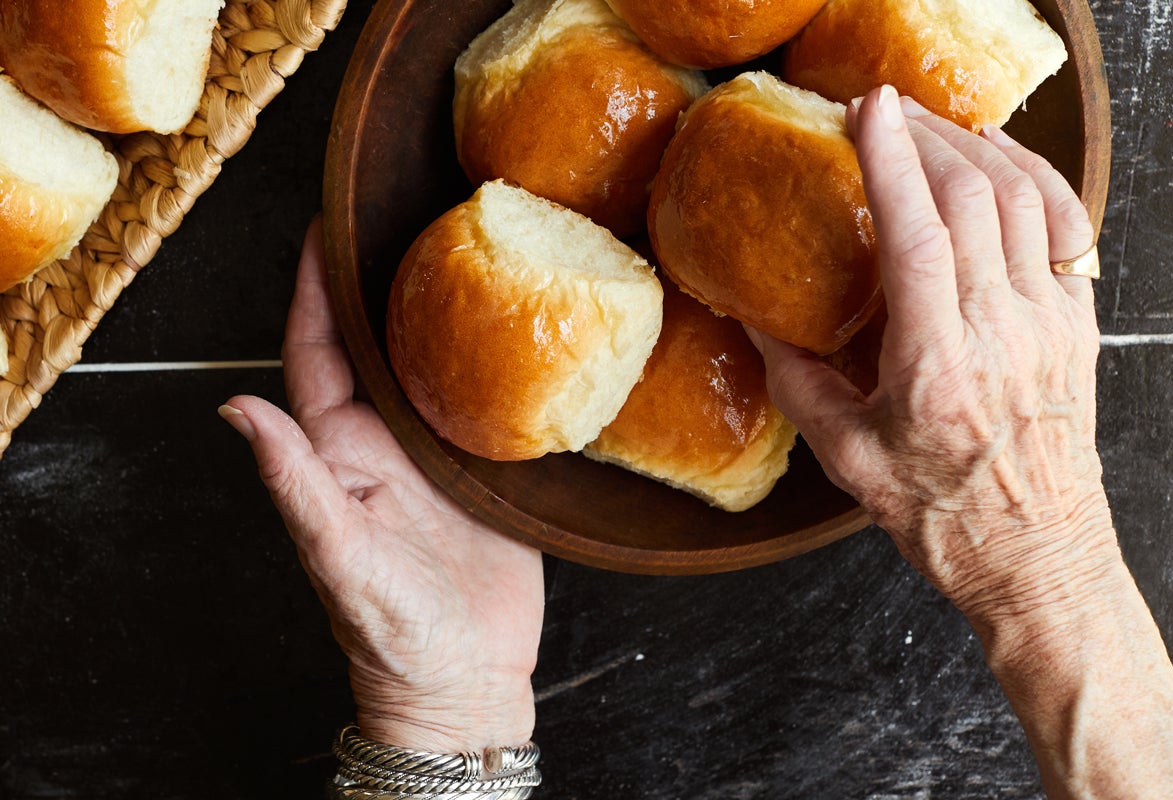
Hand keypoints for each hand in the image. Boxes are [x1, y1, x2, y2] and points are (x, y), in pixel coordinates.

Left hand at [219, 219, 543, 752]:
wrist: (467, 682)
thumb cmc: (394, 636)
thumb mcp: (339, 557)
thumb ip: (293, 484)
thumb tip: (234, 409)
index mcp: (341, 455)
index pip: (319, 356)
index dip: (315, 292)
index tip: (323, 231)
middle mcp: (385, 446)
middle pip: (378, 347)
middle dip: (381, 282)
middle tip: (402, 215)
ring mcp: (438, 458)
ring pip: (435, 367)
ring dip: (440, 313)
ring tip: (462, 251)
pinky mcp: (489, 474)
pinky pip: (490, 405)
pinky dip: (497, 365)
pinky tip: (518, 331)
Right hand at [751, 86, 1118, 622]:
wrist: (1037, 558)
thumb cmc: (943, 517)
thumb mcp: (847, 458)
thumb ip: (798, 382)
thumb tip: (758, 321)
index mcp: (938, 368)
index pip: (919, 237)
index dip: (892, 163)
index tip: (867, 113)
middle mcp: (1003, 334)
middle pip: (975, 198)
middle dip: (928, 138)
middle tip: (887, 114)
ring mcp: (1050, 325)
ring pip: (1026, 199)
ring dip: (978, 149)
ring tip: (935, 127)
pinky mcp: (1077, 326)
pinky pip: (1065, 226)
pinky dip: (1034, 177)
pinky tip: (1002, 161)